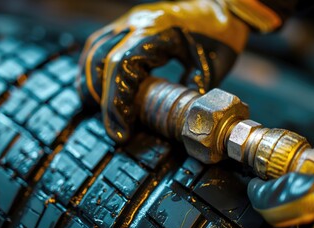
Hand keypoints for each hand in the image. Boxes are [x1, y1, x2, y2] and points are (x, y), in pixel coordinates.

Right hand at [77, 0, 248, 142]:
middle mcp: (137, 23)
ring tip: (96, 110)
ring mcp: (131, 21)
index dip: (116, 102)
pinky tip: (97, 85)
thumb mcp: (212, 66)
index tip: (120, 130)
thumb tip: (177, 121)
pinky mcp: (130, 24)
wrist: (223, 7)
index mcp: (157, 31)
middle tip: (112, 126)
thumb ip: (191, 93)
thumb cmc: (221, 34)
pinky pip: (101, 43)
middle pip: (102, 60)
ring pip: (95, 50)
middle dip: (101, 98)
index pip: (122, 67)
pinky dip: (95, 66)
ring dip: (91, 82)